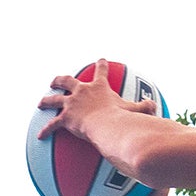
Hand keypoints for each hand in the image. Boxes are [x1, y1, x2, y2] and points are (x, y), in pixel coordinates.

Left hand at [38, 59, 157, 144]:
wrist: (105, 124)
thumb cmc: (120, 118)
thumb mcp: (134, 111)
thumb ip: (144, 108)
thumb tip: (155, 106)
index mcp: (99, 87)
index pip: (100, 71)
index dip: (100, 65)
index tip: (100, 60)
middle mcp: (82, 91)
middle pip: (68, 81)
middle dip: (60, 80)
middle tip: (56, 81)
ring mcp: (71, 103)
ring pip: (54, 100)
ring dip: (47, 100)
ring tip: (41, 102)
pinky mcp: (65, 118)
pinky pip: (52, 125)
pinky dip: (46, 130)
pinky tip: (40, 136)